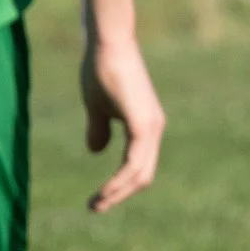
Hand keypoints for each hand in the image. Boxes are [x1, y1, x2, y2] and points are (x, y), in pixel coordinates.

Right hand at [81, 36, 164, 212]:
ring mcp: (150, 126)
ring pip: (140, 173)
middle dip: (120, 195)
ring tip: (96, 205)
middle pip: (143, 175)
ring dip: (118, 192)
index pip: (138, 166)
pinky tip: (105, 189)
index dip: (119, 185)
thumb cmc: (100, 68)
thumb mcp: (96, 106)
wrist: (108, 42)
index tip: (98, 199)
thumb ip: (98, 128)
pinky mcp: (143, 124)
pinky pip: (134, 162)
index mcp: (145, 126)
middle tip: (96, 208)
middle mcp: (153, 129)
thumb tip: (96, 151)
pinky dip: (119, 180)